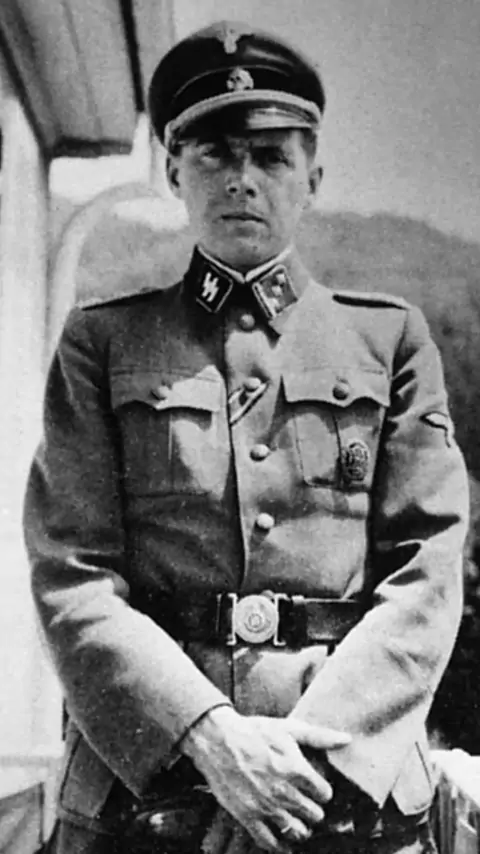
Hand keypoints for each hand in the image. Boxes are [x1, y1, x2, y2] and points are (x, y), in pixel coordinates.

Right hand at [180, 707, 350, 851]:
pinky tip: (283, 841)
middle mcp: (283, 791)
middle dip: (314, 810)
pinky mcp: (248, 817)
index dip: (322, 791)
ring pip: (297, 831)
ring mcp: (265, 807)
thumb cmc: (254, 731)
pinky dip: (280, 846)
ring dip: (301, 828)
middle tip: (307, 804)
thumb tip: (346, 739)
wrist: (217, 739)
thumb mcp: (288, 728)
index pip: (325, 794)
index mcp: (295, 769)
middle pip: (314, 815)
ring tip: (297, 820)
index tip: (317, 789)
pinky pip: (270, 842)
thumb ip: (319, 736)